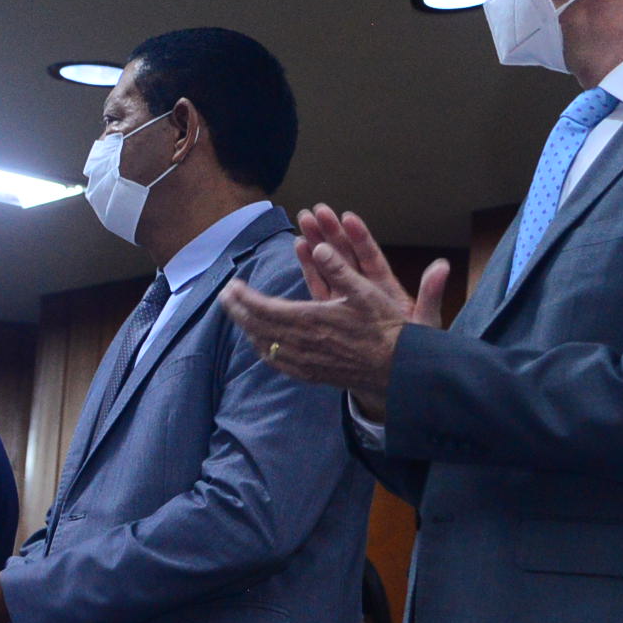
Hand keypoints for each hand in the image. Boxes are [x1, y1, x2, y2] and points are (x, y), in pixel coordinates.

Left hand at [219, 205, 449, 414]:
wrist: (398, 370)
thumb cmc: (385, 328)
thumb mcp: (367, 292)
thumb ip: (340, 269)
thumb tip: (318, 247)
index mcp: (310, 319)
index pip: (263, 308)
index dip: (243, 297)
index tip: (231, 285)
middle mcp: (301, 343)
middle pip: (256, 326)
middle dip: (236, 310)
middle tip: (224, 296)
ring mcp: (303, 362)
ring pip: (262, 344)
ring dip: (245, 327)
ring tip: (236, 313)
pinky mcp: (310, 374)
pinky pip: (275, 362)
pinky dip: (261, 347)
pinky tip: (258, 341)